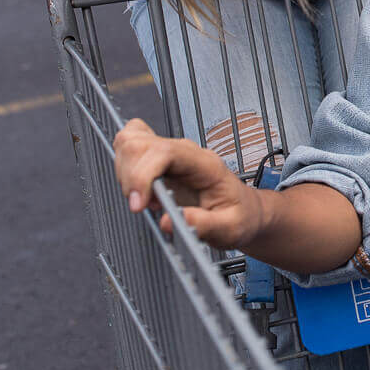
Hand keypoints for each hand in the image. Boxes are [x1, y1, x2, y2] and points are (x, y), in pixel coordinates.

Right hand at [113, 119, 262, 247]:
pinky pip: (131, 147)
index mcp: (205, 165)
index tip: (138, 205)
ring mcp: (171, 154)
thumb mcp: (231, 228)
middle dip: (130, 177)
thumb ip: (204, 225)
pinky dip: (123, 167)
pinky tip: (139, 190)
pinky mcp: (159, 161)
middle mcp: (186, 153)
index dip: (143, 175)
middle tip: (142, 206)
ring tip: (143, 199)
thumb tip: (168, 221)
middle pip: (140, 143)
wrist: (245, 210)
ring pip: (130, 141)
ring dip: (125, 172)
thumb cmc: (239, 216)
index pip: (165, 152)